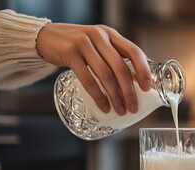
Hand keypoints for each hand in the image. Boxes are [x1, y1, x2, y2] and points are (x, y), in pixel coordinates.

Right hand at [36, 23, 151, 114]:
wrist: (46, 37)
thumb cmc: (77, 45)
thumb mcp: (98, 44)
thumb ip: (113, 56)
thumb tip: (134, 81)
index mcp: (111, 34)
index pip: (134, 51)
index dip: (143, 70)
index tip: (147, 87)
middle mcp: (100, 36)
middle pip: (120, 67)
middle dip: (129, 91)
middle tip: (133, 107)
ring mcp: (84, 44)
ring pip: (106, 75)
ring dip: (115, 96)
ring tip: (120, 110)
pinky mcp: (70, 53)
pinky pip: (88, 79)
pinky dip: (98, 96)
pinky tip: (104, 107)